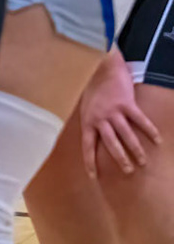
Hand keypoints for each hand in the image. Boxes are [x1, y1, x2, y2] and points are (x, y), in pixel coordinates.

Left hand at [82, 58, 159, 176]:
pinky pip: (140, 121)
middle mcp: (99, 118)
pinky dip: (150, 131)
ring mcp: (113, 112)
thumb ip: (92, 121)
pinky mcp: (126, 104)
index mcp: (88, 121)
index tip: (93, 176)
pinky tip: (157, 140)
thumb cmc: (95, 88)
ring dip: (136, 150)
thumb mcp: (86, 106)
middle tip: (128, 171)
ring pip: (126, 135)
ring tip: (143, 161)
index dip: (90, 161)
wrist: (102, 67)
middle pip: (110, 144)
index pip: (87, 146)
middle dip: (120, 159)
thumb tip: (96, 136)